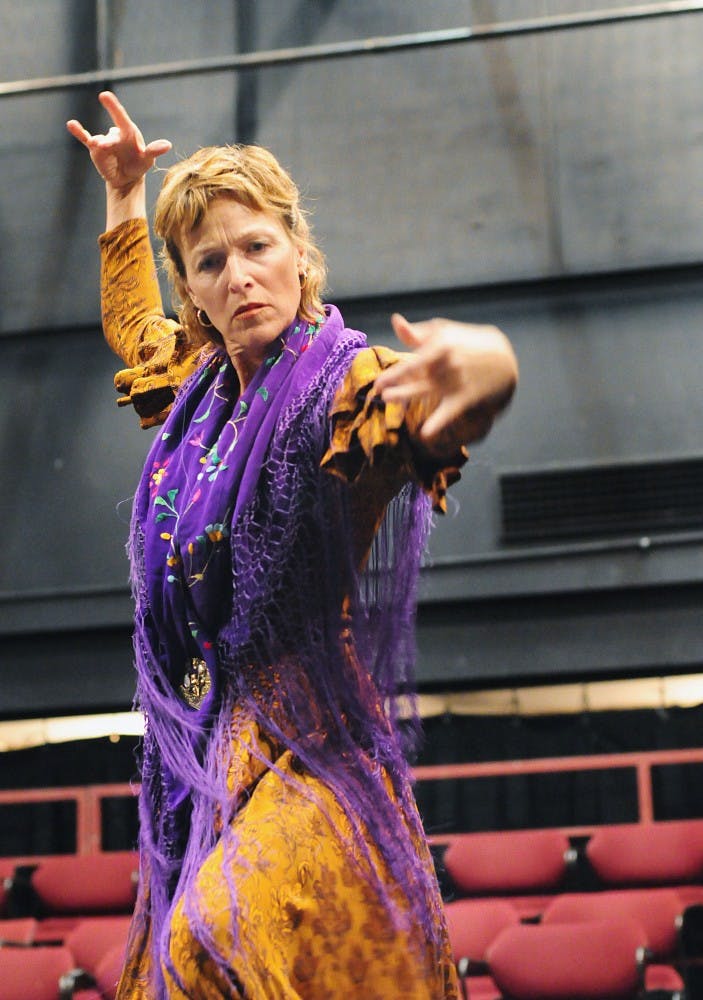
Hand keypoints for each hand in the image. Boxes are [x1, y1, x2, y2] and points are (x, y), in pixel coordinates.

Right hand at [66, 90, 171, 191]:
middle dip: (109, 141)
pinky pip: (86, 139)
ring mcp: (104, 141)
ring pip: (99, 141)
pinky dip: (79, 132)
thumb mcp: (147, 159)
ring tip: (102, 149)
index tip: (104, 95)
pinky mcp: (95, 150)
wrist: (127, 177)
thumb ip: (154, 150)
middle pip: (111, 135)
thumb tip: (167, 145)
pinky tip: (71, 124)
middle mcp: (115, 134)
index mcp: (128, 132)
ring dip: (100, 146)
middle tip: (106, 145)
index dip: (113, 107)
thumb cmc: (139, 164)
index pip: (121, 117)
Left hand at [373, 312, 517, 444]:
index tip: (377, 383)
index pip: (414, 361)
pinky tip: (425, 433)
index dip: (395, 373)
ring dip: (406, 395)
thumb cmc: (467, 342)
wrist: (504, 357)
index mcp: (441, 345)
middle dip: (397, 383)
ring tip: (388, 398)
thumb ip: (418, 333)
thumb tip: (395, 322)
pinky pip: (450, 411)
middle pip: (418, 375)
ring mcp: (456, 380)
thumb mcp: (445, 332)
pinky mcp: (466, 397)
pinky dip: (439, 422)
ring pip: (427, 391)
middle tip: (379, 392)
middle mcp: (447, 363)